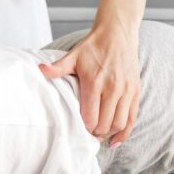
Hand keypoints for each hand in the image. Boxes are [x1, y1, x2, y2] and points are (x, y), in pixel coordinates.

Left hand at [39, 22, 140, 145]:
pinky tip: (116, 141)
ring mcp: (126, 90)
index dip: (84, 129)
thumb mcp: (73, 55)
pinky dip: (125, 132)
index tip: (77, 130)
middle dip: (95, 134)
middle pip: (104, 124)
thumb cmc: (93, 46)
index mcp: (94, 82)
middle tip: (86, 136)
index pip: (90, 118)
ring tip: (99, 136)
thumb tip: (39, 69)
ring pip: (119, 123)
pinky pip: (132, 118)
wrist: (117, 33)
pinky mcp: (135, 90)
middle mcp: (112, 88)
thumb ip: (57, 67)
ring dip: (108, 134)